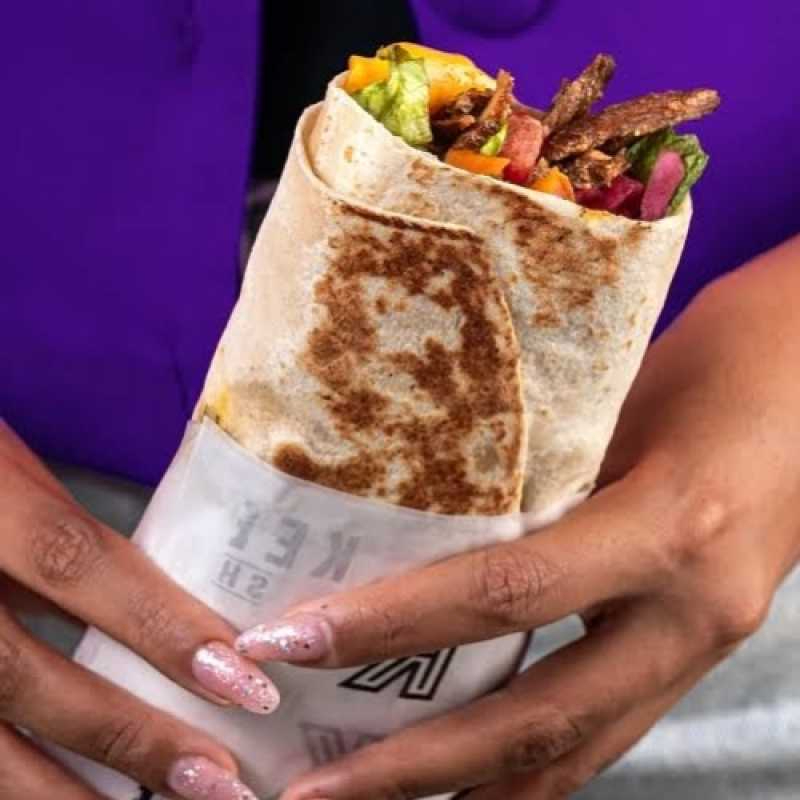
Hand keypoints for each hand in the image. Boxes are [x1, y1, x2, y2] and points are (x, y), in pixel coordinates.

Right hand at [0, 422, 277, 799]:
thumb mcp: (10, 472)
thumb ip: (69, 537)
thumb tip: (164, 609)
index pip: (79, 565)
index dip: (162, 626)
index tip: (244, 680)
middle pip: (29, 677)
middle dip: (130, 738)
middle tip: (218, 782)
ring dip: (66, 796)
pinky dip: (13, 788)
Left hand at [237, 236, 799, 798]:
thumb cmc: (722, 363)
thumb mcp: (620, 402)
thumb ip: (535, 474)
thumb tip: (420, 518)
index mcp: (671, 527)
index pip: (506, 593)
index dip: (390, 625)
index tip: (290, 640)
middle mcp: (691, 611)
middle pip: (536, 720)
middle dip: (413, 767)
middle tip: (307, 788)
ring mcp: (704, 646)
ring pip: (574, 755)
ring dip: (466, 788)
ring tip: (367, 795)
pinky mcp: (701, 654)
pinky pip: (606, 734)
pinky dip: (528, 767)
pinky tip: (464, 773)